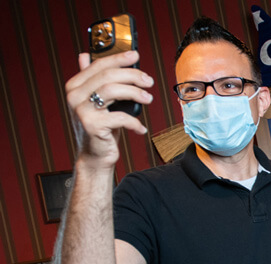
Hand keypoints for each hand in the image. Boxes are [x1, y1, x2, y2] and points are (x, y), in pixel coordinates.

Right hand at [65, 51, 153, 166]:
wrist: (95, 156)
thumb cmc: (100, 127)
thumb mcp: (96, 101)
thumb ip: (91, 80)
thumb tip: (85, 55)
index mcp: (75, 86)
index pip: (99, 65)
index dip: (119, 58)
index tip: (136, 56)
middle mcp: (74, 96)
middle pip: (107, 75)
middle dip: (132, 75)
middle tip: (149, 82)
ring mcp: (82, 110)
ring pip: (112, 90)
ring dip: (135, 93)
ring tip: (148, 99)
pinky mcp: (92, 126)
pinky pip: (120, 117)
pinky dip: (135, 122)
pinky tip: (140, 128)